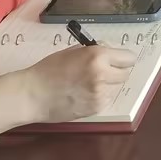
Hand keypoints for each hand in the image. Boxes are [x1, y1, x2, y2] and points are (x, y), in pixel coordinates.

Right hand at [21, 46, 135, 123]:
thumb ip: (94, 51)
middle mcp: (103, 74)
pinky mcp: (96, 108)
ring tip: (87, 85)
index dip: (122, 59)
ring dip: (107, 86)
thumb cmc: (48, 70)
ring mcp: (100, 93)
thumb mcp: (73, 52)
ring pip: (115, 88)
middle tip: (103, 73)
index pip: (128, 58)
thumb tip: (109, 52)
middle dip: (116, 72)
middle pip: (125, 74)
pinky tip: (83, 95)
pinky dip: (99, 97)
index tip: (117, 61)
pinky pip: (106, 99)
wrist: (32, 95)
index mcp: (97, 56)